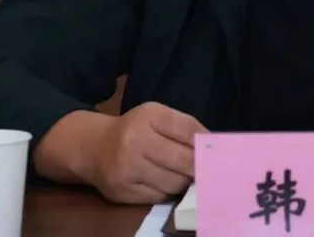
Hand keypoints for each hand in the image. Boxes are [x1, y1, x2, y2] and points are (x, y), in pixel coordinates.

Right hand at [88, 102, 208, 203]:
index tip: (219, 152)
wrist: (94, 148)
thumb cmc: (134, 130)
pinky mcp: (123, 191)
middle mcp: (135, 141)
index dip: (206, 143)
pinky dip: (167, 192)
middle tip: (210, 170)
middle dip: (200, 167)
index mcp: (148, 116)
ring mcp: (128, 168)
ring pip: (174, 182)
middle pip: (184, 160)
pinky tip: (166, 183)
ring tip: (184, 175)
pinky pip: (159, 197)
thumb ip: (184, 128)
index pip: (188, 129)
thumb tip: (214, 146)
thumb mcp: (156, 117)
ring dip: (184, 181)